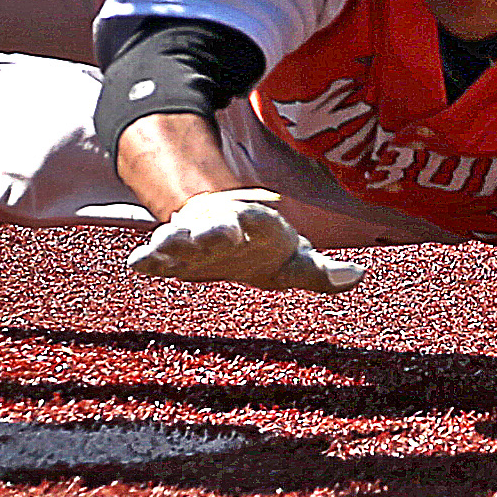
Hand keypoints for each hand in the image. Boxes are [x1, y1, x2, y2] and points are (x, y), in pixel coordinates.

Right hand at [127, 189, 361, 293]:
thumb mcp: (295, 260)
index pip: (252, 220)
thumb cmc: (264, 247)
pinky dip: (146, 259)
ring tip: (159, 249)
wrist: (225, 230)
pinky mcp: (172, 256)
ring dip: (171, 242)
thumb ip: (321, 271)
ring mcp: (193, 240)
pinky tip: (138, 265)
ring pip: (178, 237)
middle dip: (207, 232)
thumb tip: (358, 275)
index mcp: (253, 225)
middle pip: (211, 227)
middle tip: (202, 237)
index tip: (236, 229)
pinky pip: (155, 256)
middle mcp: (220, 228)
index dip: (244, 222)